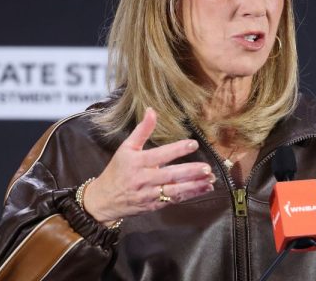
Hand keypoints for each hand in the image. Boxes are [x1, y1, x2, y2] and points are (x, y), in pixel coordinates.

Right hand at [83, 108, 215, 223]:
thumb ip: (142, 130)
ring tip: (210, 180)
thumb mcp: (126, 147)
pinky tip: (204, 189)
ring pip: (175, 190)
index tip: (193, 144)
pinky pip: (174, 200)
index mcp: (137, 162)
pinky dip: (190, 194)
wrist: (105, 200)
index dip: (177, 149)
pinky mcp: (154, 206)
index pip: (160, 155)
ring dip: (194, 186)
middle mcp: (144, 179)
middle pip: (170, 175)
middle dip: (189, 172)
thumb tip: (151, 110)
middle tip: (206, 168)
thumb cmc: (117, 170)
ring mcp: (150, 194)